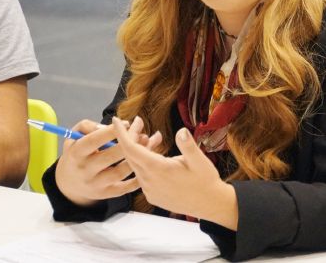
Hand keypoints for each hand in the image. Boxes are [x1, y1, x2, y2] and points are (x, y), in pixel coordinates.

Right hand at [55, 118, 156, 206]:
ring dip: (137, 159)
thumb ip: (88, 126)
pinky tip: (146, 166)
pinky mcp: (105, 194)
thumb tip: (109, 126)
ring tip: (148, 146)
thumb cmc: (77, 151)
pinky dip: (137, 178)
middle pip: (111, 157)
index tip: (127, 123)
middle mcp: (84, 170)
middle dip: (130, 144)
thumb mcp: (74, 136)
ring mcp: (94, 184)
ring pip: (120, 172)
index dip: (112, 131)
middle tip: (143, 135)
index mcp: (76, 153)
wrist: (69, 182)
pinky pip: (125, 188)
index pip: (94, 140)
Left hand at [111, 116, 233, 222]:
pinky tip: (155, 155)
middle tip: (138, 122)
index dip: (122, 134)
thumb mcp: (200, 160)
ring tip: (153, 136)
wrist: (209, 204)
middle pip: (130, 155)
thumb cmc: (205, 181)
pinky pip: (142, 176)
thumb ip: (188, 145)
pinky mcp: (152, 195)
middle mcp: (149, 181)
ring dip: (139, 150)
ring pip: (136, 166)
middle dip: (130, 137)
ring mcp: (149, 190)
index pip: (131, 149)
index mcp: (158, 169)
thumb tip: (180, 131)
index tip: (116, 120)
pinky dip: (144, 163)